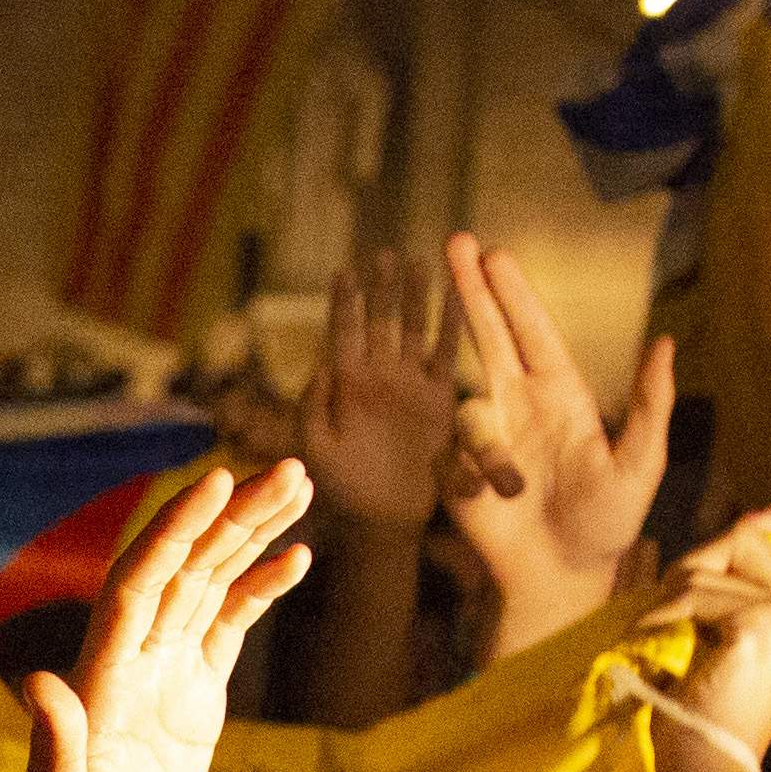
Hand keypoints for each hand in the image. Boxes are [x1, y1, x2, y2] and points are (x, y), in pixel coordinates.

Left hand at [9, 461, 314, 771]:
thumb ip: (54, 756)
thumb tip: (38, 682)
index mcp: (100, 683)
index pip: (138, 587)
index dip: (175, 533)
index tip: (217, 483)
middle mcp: (129, 664)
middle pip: (182, 569)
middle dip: (232, 517)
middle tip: (291, 469)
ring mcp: (161, 675)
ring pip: (208, 585)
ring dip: (250, 534)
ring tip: (299, 483)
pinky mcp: (189, 696)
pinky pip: (226, 627)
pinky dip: (258, 589)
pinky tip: (296, 556)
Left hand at [304, 243, 456, 533]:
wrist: (383, 518)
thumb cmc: (342, 486)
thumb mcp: (316, 448)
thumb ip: (313, 407)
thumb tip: (321, 366)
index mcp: (346, 384)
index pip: (343, 332)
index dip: (344, 302)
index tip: (344, 270)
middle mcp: (378, 377)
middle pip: (380, 321)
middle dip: (381, 288)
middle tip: (384, 254)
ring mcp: (409, 384)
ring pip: (414, 329)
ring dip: (415, 297)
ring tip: (418, 261)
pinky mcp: (439, 398)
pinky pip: (446, 355)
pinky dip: (451, 327)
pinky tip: (457, 296)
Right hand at [443, 236, 675, 653]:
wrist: (562, 577)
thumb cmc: (609, 523)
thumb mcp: (642, 463)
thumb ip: (650, 404)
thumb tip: (665, 343)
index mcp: (560, 395)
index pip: (531, 331)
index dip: (511, 292)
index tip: (494, 252)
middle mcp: (518, 405)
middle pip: (487, 336)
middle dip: (470, 290)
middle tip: (453, 242)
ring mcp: (485, 438)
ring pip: (469, 413)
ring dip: (488, 451)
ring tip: (511, 490)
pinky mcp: (456, 474)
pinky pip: (451, 459)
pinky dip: (469, 478)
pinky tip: (488, 502)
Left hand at [656, 505, 770, 766]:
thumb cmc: (709, 717)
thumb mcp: (733, 645)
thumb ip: (739, 595)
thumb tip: (725, 537)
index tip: (742, 530)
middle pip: (751, 539)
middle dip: (698, 561)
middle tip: (667, 606)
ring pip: (717, 561)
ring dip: (672, 591)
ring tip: (656, 631)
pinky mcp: (760, 626)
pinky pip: (696, 591)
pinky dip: (661, 612)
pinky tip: (648, 637)